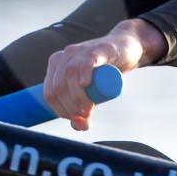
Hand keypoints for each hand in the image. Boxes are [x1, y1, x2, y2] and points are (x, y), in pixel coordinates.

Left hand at [43, 19, 163, 130]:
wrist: (126, 49)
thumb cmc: (104, 72)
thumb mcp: (91, 91)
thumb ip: (82, 108)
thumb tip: (80, 126)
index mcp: (55, 66)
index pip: (50, 93)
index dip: (61, 110)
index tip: (77, 119)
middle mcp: (63, 56)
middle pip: (58, 87)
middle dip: (70, 107)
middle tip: (86, 115)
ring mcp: (79, 51)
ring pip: (69, 76)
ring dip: (77, 97)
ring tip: (89, 109)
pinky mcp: (96, 49)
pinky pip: (84, 61)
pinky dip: (83, 74)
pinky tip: (86, 84)